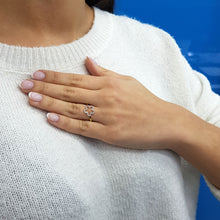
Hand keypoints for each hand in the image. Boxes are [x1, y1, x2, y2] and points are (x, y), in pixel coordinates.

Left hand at [19, 57, 182, 149]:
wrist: (165, 122)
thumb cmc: (146, 101)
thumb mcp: (127, 81)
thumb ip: (105, 72)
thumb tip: (89, 61)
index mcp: (109, 84)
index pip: (75, 78)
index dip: (54, 77)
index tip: (36, 75)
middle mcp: (106, 97)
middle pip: (70, 92)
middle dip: (45, 88)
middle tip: (24, 86)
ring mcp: (108, 116)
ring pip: (73, 109)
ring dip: (50, 104)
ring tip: (31, 100)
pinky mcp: (110, 134)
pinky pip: (84, 128)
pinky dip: (66, 123)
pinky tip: (51, 119)